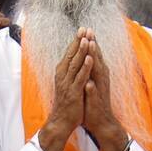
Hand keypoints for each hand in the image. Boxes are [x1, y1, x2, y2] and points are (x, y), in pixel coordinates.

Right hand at [38, 29, 93, 150]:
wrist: (61, 121)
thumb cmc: (67, 102)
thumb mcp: (68, 84)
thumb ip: (71, 71)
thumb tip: (75, 59)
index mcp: (62, 73)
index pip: (70, 53)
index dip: (76, 41)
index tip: (82, 29)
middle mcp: (63, 76)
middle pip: (72, 55)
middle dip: (79, 41)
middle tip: (84, 28)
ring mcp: (68, 84)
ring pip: (76, 64)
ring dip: (82, 51)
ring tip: (87, 39)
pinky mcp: (73, 93)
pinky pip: (80, 77)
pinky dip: (85, 67)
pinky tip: (90, 58)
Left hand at [82, 33, 128, 150]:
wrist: (101, 122)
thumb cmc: (94, 102)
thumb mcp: (90, 83)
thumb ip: (90, 71)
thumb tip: (86, 58)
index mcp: (98, 75)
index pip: (94, 56)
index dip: (90, 43)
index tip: (86, 30)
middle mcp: (101, 80)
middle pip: (97, 60)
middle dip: (93, 46)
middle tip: (90, 31)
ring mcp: (100, 91)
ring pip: (98, 74)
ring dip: (94, 62)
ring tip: (91, 49)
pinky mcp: (98, 103)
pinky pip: (94, 95)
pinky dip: (92, 89)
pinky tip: (89, 84)